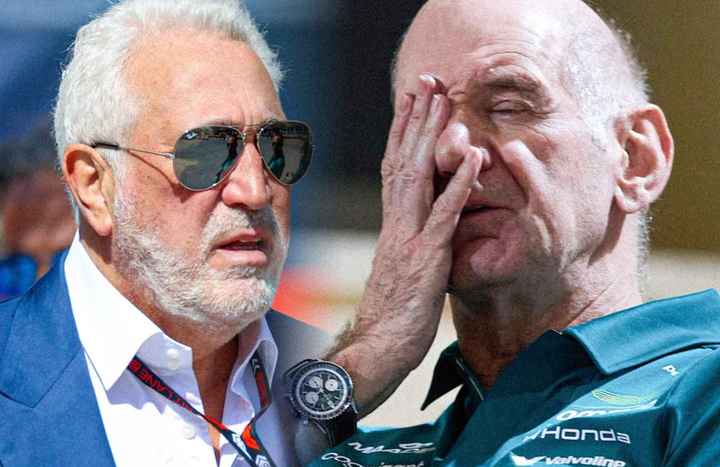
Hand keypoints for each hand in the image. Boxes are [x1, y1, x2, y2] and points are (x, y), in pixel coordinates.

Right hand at [328, 74, 486, 416]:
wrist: (378, 348)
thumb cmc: (393, 314)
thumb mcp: (403, 270)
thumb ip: (412, 241)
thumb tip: (424, 226)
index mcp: (393, 226)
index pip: (395, 168)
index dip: (403, 132)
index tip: (412, 101)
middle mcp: (396, 224)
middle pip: (403, 161)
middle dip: (415, 119)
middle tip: (427, 81)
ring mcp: (409, 239)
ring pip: (417, 177)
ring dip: (431, 136)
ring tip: (445, 101)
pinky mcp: (425, 259)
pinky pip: (443, 215)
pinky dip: (457, 184)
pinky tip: (472, 157)